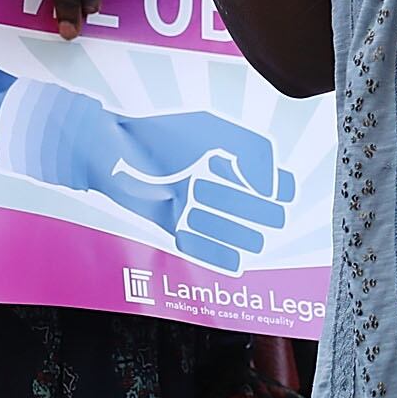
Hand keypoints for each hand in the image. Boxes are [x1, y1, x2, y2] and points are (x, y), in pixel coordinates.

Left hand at [4, 83, 292, 273]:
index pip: (265, 174)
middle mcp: (210, 178)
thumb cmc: (161, 135)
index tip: (287, 196)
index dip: (280, 188)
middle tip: (273, 218)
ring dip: (238, 233)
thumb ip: (254, 153)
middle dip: (260, 213)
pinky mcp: (169, 221)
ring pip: (225, 228)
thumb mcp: (215, 133)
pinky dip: (217, 255)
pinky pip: (198, 245)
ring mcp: (190, 201)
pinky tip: (237, 265)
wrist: (109, 152)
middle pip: (248, 206)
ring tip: (254, 240)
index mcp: (225, 152)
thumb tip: (273, 189)